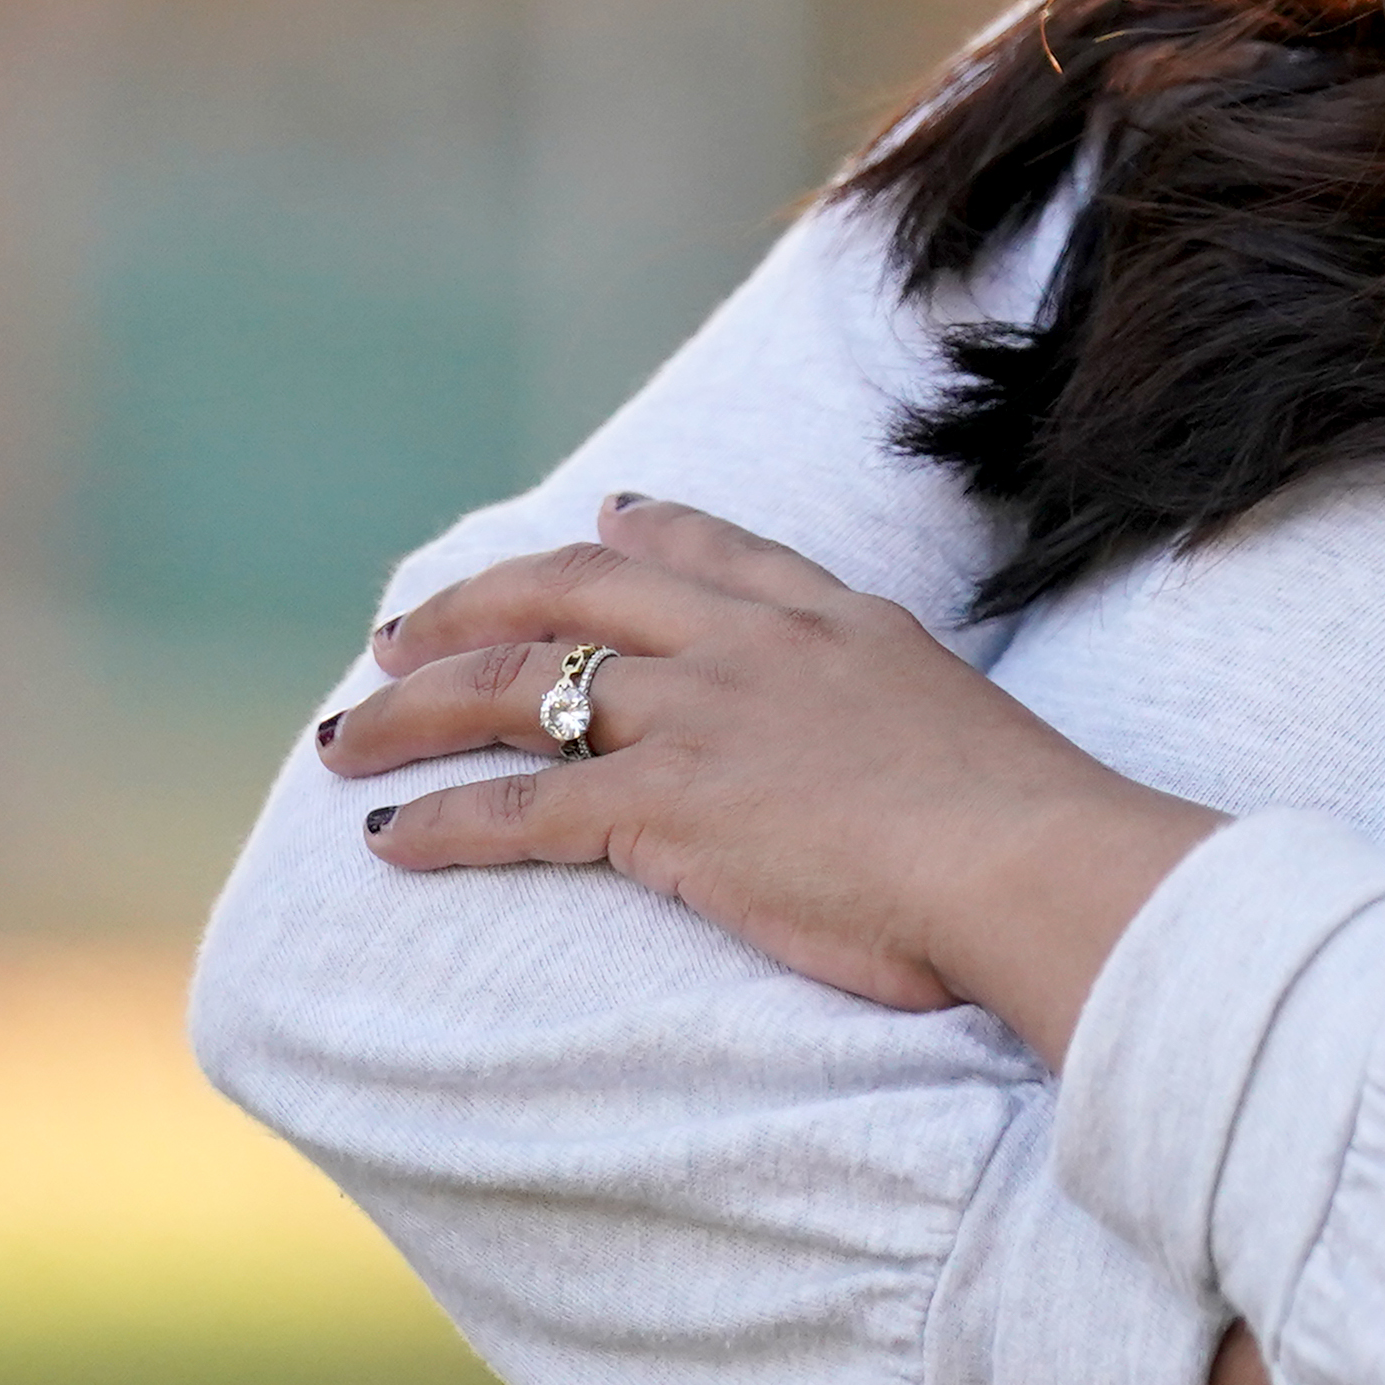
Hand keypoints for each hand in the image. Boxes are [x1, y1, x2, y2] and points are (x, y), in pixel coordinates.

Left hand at [321, 496, 1221, 1065]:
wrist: (1029, 858)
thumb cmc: (1030, 830)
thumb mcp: (968, 728)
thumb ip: (908, 716)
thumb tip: (919, 763)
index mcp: (833, 623)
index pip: (714, 554)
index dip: (643, 537)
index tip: (598, 526)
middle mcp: (749, 649)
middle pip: (574, 597)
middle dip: (475, 606)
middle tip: (405, 632)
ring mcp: (699, 718)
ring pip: (516, 689)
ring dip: (419, 709)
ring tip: (355, 734)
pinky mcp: (661, 805)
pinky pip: (518, 805)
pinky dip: (443, 819)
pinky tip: (392, 836)